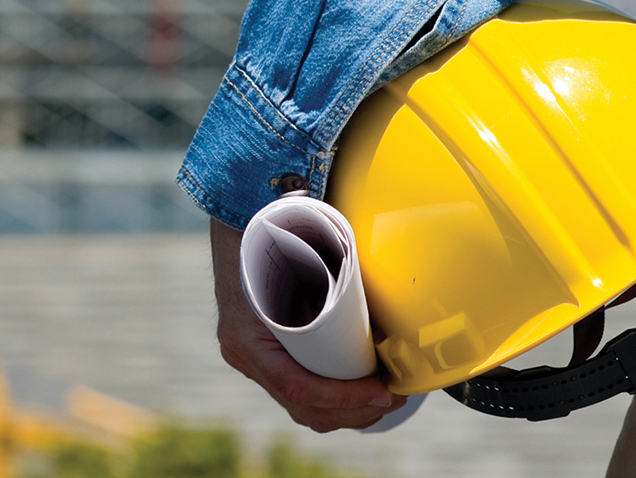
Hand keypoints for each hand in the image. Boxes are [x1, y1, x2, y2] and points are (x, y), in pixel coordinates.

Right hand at [210, 218, 404, 432]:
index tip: (382, 390)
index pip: (298, 387)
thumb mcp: (300, 254)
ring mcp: (251, 360)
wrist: (240, 224)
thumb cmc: (273, 236)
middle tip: (395, 396)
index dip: (343, 397)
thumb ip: (332, 274)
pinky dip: (331, 400)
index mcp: (247, 337)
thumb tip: (385, 308)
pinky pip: (297, 393)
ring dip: (346, 411)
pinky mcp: (264, 358)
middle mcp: (244, 356)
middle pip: (302, 407)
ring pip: (301, 407)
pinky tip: (360, 395)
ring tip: (384, 397)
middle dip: (354, 411)